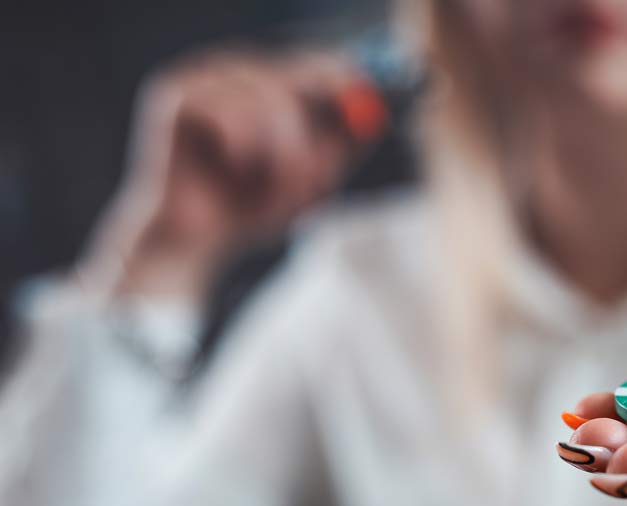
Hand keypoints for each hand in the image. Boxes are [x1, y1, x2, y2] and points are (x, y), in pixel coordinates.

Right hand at [80, 50, 370, 299]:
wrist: (194, 242)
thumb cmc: (248, 207)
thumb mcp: (307, 181)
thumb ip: (338, 148)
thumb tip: (374, 120)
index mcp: (262, 86)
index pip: (309, 66)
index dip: (338, 79)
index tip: (362, 101)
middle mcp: (231, 73)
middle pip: (293, 77)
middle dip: (313, 136)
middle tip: (323, 174)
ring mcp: (202, 78)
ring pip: (268, 98)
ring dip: (281, 155)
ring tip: (271, 193)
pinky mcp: (176, 95)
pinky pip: (231, 114)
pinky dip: (245, 152)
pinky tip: (231, 173)